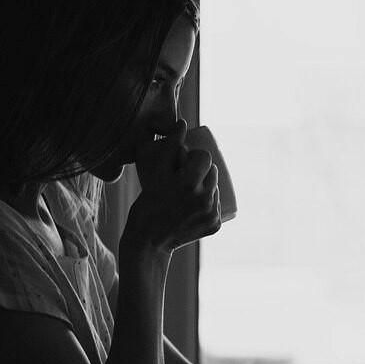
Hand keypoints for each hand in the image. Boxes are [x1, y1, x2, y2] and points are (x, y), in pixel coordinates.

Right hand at [121, 119, 220, 253]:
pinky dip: (209, 202)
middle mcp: (205, 198)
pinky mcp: (215, 225)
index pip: (205, 157)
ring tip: (189, 191)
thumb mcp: (155, 173)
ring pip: (216, 188)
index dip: (194, 157)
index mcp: (189, 183)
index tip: (183, 163)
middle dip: (201, 171)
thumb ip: (168, 146)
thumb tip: (183, 122)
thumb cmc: (148, 203)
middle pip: (212, 172)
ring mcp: (212, 213)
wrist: (149, 240)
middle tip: (184, 177)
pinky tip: (196, 205)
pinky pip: (217, 205)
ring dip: (206, 185)